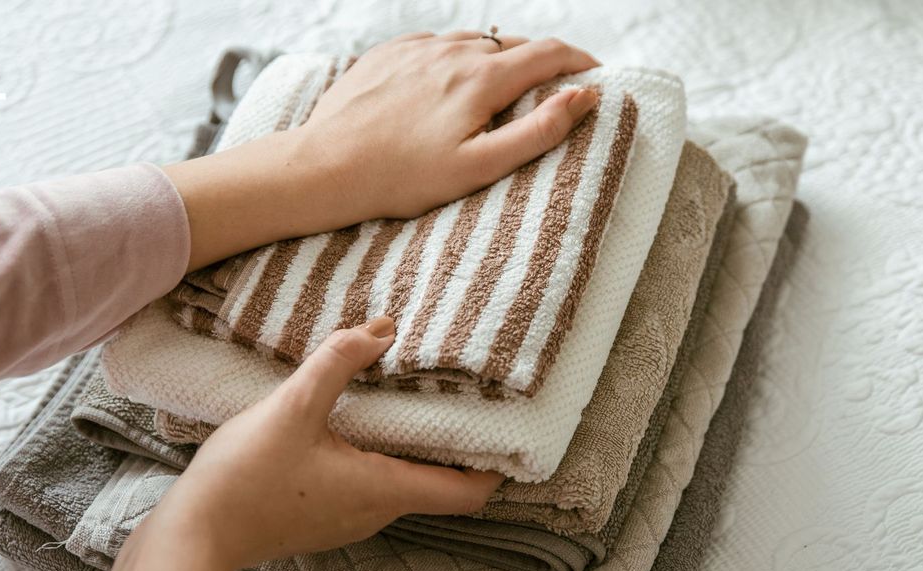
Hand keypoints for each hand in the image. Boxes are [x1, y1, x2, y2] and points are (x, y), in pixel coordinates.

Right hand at [149, 315, 502, 570]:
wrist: (192, 536)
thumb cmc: (246, 476)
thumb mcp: (293, 405)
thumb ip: (339, 362)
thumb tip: (384, 328)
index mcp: (384, 489)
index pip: (466, 493)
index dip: (496, 466)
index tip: (510, 432)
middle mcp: (376, 514)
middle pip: (436, 486)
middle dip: (452, 447)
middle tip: (459, 399)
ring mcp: (348, 523)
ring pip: (400, 486)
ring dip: (411, 452)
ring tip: (408, 404)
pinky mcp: (322, 521)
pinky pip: (368, 491)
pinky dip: (377, 462)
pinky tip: (355, 429)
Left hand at [303, 31, 601, 218]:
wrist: (326, 166)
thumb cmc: (403, 178)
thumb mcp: (479, 166)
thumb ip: (537, 130)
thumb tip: (582, 96)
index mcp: (481, 78)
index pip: (548, 54)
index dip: (580, 61)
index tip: (596, 75)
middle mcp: (452, 52)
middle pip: (512, 45)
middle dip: (541, 62)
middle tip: (552, 89)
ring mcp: (417, 49)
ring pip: (474, 42)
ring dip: (498, 58)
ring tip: (504, 87)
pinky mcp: (388, 54)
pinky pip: (436, 46)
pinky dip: (457, 58)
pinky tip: (451, 84)